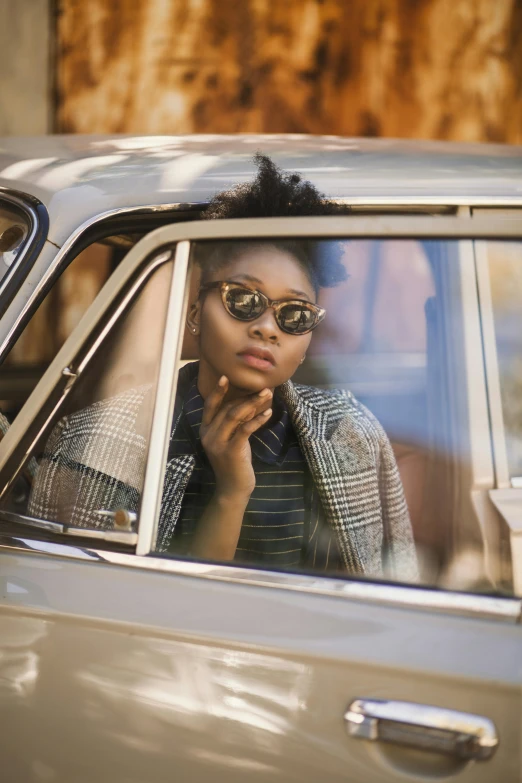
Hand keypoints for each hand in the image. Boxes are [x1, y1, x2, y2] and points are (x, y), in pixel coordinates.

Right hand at [199, 376, 271, 499]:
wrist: (232, 488)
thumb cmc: (234, 463)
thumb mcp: (231, 440)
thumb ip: (234, 423)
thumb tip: (249, 404)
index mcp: (205, 430)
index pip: (210, 406)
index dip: (217, 391)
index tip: (225, 377)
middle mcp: (208, 435)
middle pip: (227, 408)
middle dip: (246, 396)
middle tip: (264, 388)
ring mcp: (218, 443)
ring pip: (234, 415)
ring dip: (253, 404)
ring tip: (267, 395)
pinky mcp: (231, 451)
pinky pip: (244, 429)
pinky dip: (257, 420)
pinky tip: (268, 414)